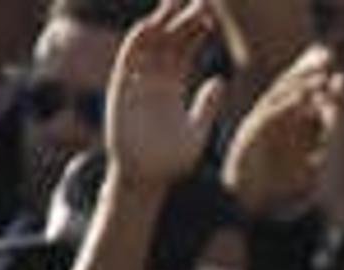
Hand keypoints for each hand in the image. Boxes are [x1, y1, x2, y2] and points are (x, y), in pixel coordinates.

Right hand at [106, 0, 228, 187]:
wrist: (145, 178)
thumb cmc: (171, 160)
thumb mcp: (197, 131)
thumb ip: (207, 106)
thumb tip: (222, 80)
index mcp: (173, 87)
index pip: (184, 52)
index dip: (194, 33)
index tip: (209, 17)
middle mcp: (153, 80)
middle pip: (167, 42)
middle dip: (179, 20)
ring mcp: (137, 83)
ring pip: (148, 47)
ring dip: (159, 24)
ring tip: (173, 2)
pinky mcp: (121, 90)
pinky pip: (129, 62)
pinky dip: (137, 43)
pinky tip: (150, 26)